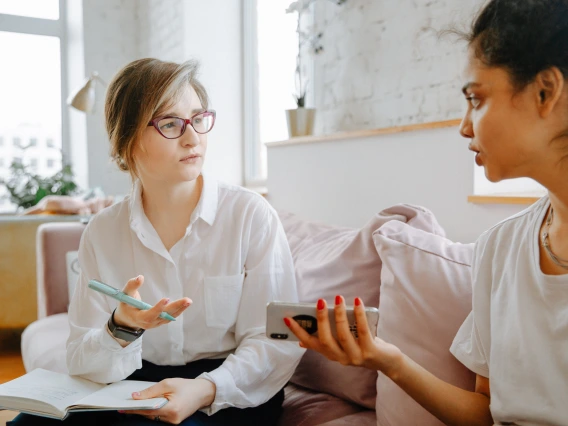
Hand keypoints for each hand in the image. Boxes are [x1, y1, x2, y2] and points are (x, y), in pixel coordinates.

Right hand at [113, 275, 191, 329]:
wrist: (127, 320)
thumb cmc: (126, 305)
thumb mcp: (125, 295)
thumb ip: (132, 286)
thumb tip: (140, 277)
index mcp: (138, 317)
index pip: (149, 315)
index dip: (158, 308)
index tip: (166, 299)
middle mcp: (149, 323)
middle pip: (163, 316)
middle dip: (175, 308)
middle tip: (186, 300)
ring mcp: (156, 323)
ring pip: (169, 317)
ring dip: (180, 309)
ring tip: (188, 301)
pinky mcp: (160, 321)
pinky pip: (170, 316)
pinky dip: (178, 310)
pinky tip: (185, 304)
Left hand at [121, 378, 215, 423]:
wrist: (204, 392)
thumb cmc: (187, 386)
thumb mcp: (168, 384)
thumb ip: (151, 391)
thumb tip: (136, 396)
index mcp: (172, 409)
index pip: (148, 410)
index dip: (134, 408)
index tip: (122, 407)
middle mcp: (172, 419)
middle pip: (149, 415)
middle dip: (138, 409)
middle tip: (125, 404)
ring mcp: (174, 422)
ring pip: (154, 416)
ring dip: (145, 409)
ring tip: (135, 403)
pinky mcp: (174, 421)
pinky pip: (160, 416)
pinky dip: (153, 410)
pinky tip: (148, 404)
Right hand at [285, 296, 402, 377]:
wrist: (387, 362)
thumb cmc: (362, 347)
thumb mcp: (341, 346)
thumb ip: (326, 342)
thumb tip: (302, 340)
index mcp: (331, 354)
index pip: (310, 343)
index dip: (298, 332)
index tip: (288, 318)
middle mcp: (341, 358)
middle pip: (325, 340)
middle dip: (320, 320)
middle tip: (319, 302)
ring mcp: (355, 356)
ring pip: (343, 335)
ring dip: (339, 315)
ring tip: (338, 298)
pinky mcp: (370, 352)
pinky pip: (363, 331)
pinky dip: (359, 315)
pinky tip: (357, 302)